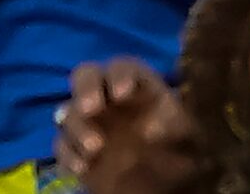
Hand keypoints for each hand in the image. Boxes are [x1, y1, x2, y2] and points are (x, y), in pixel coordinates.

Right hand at [53, 58, 196, 192]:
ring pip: (70, 111)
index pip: (123, 67)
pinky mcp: (77, 150)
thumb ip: (175, 126)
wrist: (164, 187)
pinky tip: (82, 168)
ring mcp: (90, 123)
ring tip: (95, 149)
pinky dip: (68, 154)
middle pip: (86, 76)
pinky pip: (62, 145)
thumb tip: (152, 127)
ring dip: (77, 126)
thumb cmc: (178, 154)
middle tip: (91, 108)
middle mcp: (108, 99)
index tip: (122, 93)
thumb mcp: (188, 137)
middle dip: (86, 88)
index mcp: (137, 87)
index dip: (120, 74)